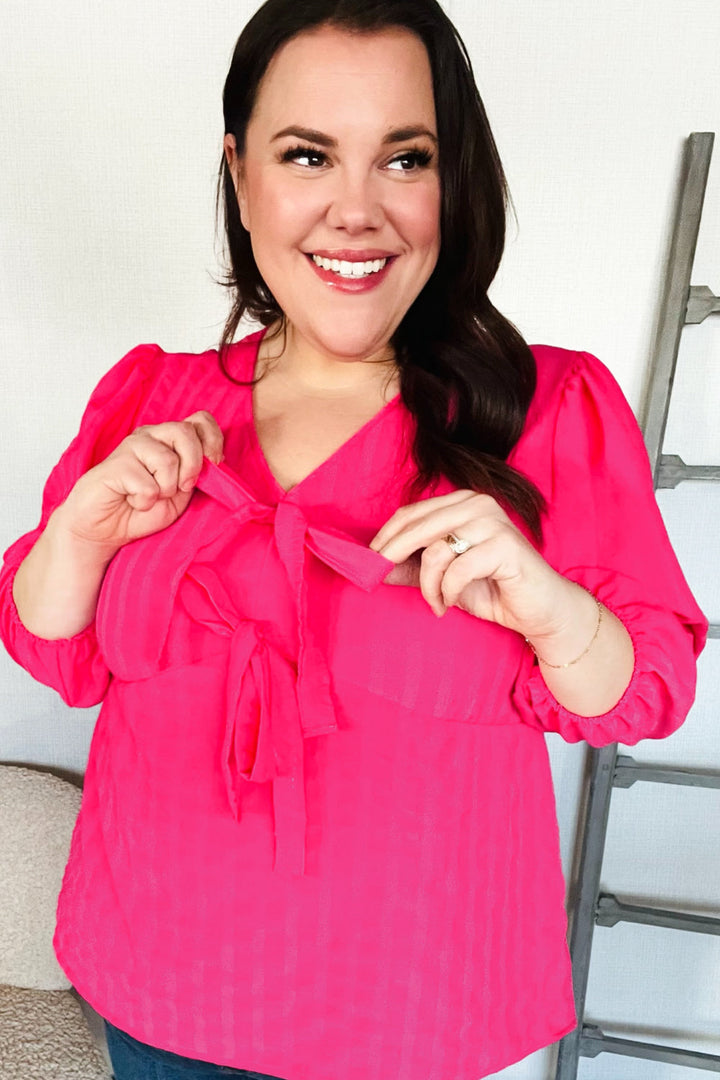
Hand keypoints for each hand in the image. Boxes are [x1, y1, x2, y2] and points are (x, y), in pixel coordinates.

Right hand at [52, 412, 223, 556]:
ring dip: (165, 489)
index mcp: (170, 439)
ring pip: (167, 460)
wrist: (106, 529)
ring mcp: (132, 447)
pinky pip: (148, 485)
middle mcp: (151, 436)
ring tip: (149, 497)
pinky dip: (145, 502)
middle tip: (181, 488)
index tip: (214, 465)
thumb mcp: (182, 492)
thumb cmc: (143, 508)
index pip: (200, 420)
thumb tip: (218, 457)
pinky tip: (132, 501)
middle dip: (192, 466)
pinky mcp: (116, 464)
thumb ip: (198, 472)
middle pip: (185, 432)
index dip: (213, 440)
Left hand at [370, 489, 584, 642]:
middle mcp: (477, 504)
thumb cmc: (493, 589)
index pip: (411, 513)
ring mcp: (493, 522)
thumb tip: (371, 567)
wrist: (540, 610)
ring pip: (434, 551)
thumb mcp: (442, 579)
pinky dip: (448, 592)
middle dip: (392, 555)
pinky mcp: (505, 545)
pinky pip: (457, 569)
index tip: (368, 561)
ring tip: (437, 603)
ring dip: (428, 586)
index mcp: (462, 502)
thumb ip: (411, 569)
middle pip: (416, 526)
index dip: (385, 537)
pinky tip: (452, 602)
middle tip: (380, 578)